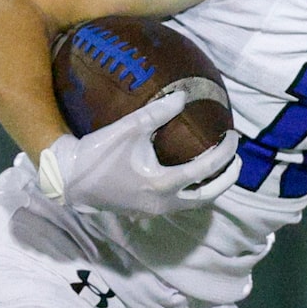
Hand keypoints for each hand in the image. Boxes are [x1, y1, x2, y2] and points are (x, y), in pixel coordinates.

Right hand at [35, 91, 240, 218]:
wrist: (70, 178)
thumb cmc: (98, 152)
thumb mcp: (129, 128)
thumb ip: (158, 112)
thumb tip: (184, 96)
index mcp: (163, 184)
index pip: (205, 169)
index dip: (224, 153)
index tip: (233, 136)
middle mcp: (163, 203)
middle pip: (208, 196)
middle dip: (226, 179)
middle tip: (236, 161)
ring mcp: (153, 211)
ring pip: (193, 204)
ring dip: (210, 188)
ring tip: (219, 169)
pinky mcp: (144, 211)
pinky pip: (178, 204)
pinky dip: (191, 192)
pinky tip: (191, 177)